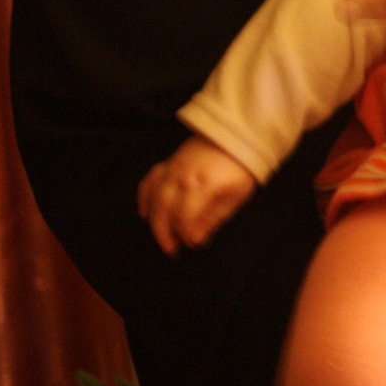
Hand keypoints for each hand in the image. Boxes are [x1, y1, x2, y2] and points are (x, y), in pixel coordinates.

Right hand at [137, 136, 257, 254]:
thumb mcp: (236, 196)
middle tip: (172, 251)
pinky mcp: (168, 163)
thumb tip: (196, 239)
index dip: (187, 235)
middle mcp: (182, 176)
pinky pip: (149, 180)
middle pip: (164, 208)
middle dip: (165, 233)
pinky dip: (144, 197)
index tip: (194, 245)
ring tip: (161, 238)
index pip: (185, 217)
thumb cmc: (241, 169)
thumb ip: (215, 218)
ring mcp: (172, 167)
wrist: (237, 135)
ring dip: (154, 220)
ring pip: (154, 196)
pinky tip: (145, 212)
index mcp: (203, 184)